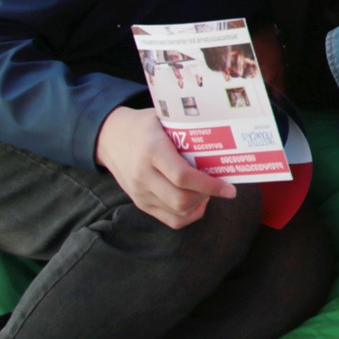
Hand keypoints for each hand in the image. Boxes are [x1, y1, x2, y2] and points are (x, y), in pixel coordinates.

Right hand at [94, 106, 235, 228]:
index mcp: (152, 151)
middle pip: (180, 199)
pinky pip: (168, 219)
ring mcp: (139, 192)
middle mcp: (143, 175)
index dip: (209, 185)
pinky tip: (197, 202)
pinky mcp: (139, 202)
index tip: (229, 188)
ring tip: (208, 191)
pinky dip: (187, 214)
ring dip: (199, 205)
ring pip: (176, 212)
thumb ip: (187, 129)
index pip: (183, 176)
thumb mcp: (164, 118)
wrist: (109, 137)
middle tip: (221, 187)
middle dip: (207, 196)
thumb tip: (224, 137)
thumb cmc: (143, 125)